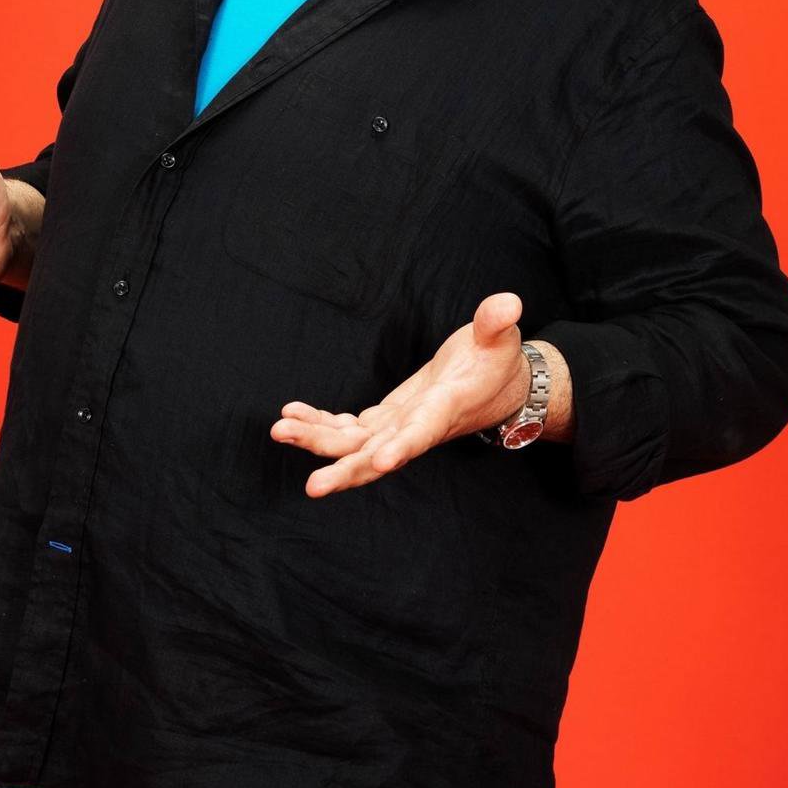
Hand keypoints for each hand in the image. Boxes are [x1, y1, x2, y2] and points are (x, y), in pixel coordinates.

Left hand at [271, 291, 530, 497]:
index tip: (380, 462)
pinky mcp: (385, 420)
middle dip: (345, 470)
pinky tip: (293, 414)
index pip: (423, 432)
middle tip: (314, 485)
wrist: (496, 388)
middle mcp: (417, 427)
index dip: (402, 447)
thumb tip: (508, 302)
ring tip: (280, 429)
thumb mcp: (502, 338)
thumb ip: (497, 322)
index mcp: (445, 409)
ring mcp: (397, 427)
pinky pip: (347, 429)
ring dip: (317, 441)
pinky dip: (320, 423)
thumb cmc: (498, 362)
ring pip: (353, 445)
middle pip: (378, 455)